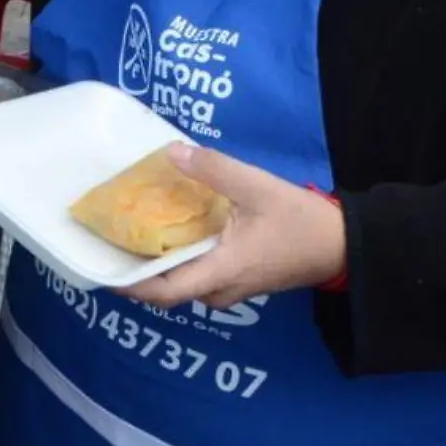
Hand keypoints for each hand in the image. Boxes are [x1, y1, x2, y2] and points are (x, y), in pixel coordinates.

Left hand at [121, 143, 346, 309]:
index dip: (131, 285)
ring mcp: (231, 287)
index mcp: (221, 272)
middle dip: (137, 271)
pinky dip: (179, 259)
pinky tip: (169, 231)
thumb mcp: (256, 187)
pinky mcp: (239, 278)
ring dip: (158, 265)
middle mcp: (221, 288)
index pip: (166, 293)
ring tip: (132, 233)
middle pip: (168, 290)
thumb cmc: (300, 221)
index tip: (102, 268)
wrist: (343, 245)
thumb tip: (171, 152)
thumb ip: (214, 169)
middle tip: (110, 241)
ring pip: (184, 283)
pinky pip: (199, 275)